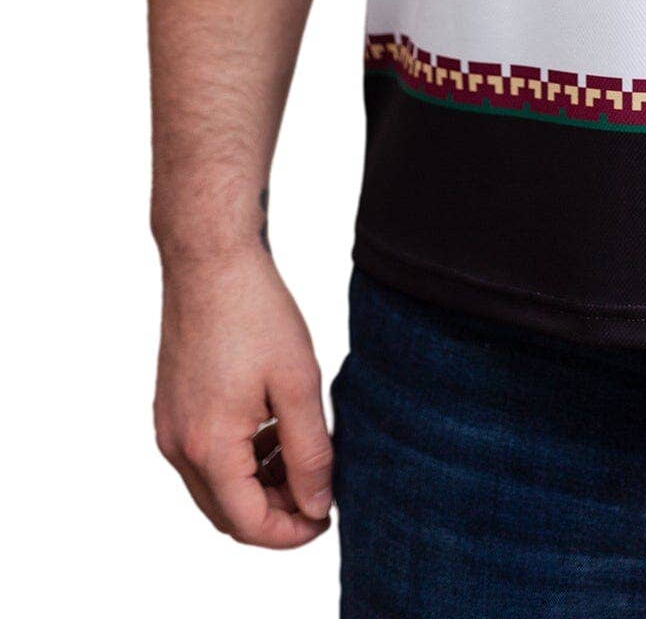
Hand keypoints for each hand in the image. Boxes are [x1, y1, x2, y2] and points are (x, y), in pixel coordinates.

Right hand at [154, 250, 332, 546]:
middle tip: (320, 488)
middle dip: (276, 513)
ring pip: (215, 488)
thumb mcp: (298, 384)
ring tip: (303, 453)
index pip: (249, 524)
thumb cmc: (256, 313)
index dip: (293, 531)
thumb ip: (310, 452)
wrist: (210, 261)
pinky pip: (204, 457)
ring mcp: (169, 428)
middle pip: (228, 513)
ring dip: (258, 486)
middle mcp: (178, 447)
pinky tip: (274, 429)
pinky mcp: (171, 409)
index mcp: (209, 447)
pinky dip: (239, 459)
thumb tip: (318, 505)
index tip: (329, 514)